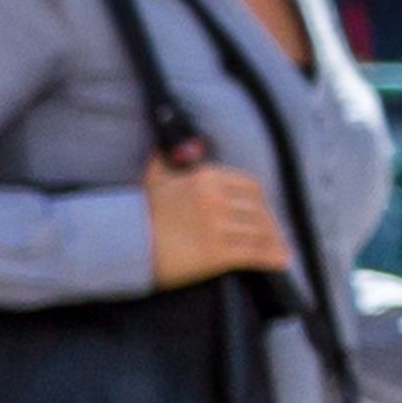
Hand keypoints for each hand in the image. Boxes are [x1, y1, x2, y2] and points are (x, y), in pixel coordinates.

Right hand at [143, 152, 295, 286]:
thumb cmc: (138, 214)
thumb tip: (194, 142)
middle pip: (258, 211)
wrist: (120, 243)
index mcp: (205, 178)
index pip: (250, 187)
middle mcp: (215, 199)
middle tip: (273, 234)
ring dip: (273, 241)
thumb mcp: (154, 179)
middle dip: (269, 224)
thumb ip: (172, 159)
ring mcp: (217, 226)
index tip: (262, 212)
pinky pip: (254, 253)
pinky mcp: (217, 253)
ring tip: (280, 249)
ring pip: (260, 232)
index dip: (260, 202)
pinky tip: (281, 260)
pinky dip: (272, 257)